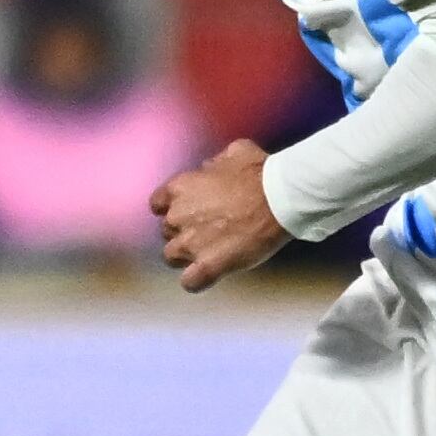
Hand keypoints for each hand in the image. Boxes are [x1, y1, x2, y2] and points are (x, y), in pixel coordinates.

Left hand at [152, 139, 290, 291]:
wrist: (278, 197)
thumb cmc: (258, 172)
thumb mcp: (233, 152)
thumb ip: (213, 164)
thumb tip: (208, 169)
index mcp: (180, 188)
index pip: (157, 204)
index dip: (170, 209)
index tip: (187, 212)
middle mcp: (178, 216)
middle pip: (166, 231)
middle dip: (182, 232)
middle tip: (207, 231)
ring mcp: (190, 244)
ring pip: (171, 257)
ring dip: (185, 256)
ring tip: (207, 253)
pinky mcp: (208, 266)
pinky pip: (190, 282)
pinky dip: (196, 281)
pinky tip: (208, 276)